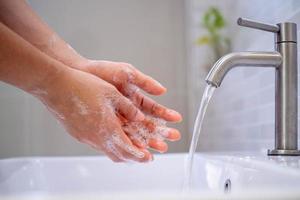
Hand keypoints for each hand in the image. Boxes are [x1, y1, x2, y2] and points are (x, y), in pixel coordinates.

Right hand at [37, 68, 151, 162]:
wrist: (56, 87)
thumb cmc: (83, 86)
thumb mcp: (112, 94)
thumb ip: (128, 108)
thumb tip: (140, 118)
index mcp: (108, 128)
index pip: (128, 149)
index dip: (140, 156)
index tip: (149, 158)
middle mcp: (96, 137)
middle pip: (119, 155)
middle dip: (133, 158)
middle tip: (143, 157)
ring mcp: (85, 137)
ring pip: (107, 152)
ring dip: (121, 153)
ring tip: (130, 149)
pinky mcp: (78, 134)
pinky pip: (97, 145)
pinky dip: (109, 147)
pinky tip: (112, 138)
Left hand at [76, 60, 181, 151]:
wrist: (81, 74)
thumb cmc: (104, 70)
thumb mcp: (128, 73)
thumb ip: (145, 82)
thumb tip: (163, 90)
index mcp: (136, 99)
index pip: (154, 110)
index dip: (166, 114)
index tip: (177, 119)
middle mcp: (130, 111)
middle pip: (149, 124)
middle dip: (162, 130)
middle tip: (174, 137)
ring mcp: (119, 119)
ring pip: (137, 132)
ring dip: (150, 140)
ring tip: (161, 147)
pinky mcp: (108, 124)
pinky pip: (121, 135)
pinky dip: (131, 142)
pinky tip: (140, 147)